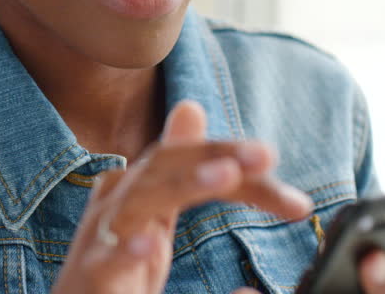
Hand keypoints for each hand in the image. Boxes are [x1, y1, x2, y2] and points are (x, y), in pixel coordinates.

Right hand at [49, 99, 313, 293]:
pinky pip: (105, 260)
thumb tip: (190, 106)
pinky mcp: (88, 277)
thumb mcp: (153, 218)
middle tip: (265, 154)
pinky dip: (125, 249)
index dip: (238, 163)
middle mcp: (117, 205)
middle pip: (168, 166)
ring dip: (183, 184)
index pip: (192, 161)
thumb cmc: (112, 272)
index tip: (296, 200)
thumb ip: (180, 172)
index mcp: (139, 192)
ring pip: (139, 201)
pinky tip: (149, 244)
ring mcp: (99, 240)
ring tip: (226, 175)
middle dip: (216, 156)